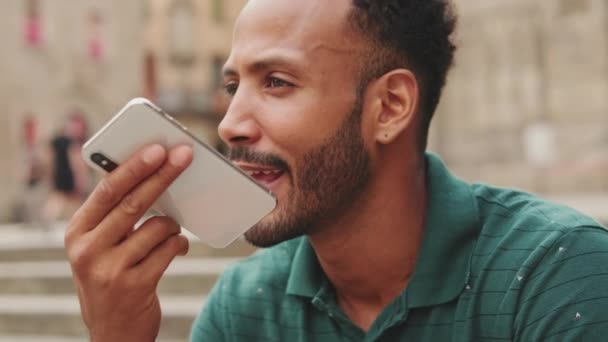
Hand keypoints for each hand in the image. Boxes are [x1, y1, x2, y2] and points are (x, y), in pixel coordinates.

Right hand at [65, 144, 192, 341]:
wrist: (113, 333)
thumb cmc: (111, 278)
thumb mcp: (99, 248)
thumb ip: (114, 218)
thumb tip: (152, 177)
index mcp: (77, 232)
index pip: (107, 190)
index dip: (134, 166)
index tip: (157, 147)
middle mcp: (88, 249)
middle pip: (134, 202)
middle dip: (163, 175)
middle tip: (184, 155)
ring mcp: (111, 269)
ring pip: (158, 226)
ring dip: (172, 225)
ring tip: (170, 232)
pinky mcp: (135, 285)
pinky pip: (170, 249)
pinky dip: (179, 243)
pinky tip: (176, 248)